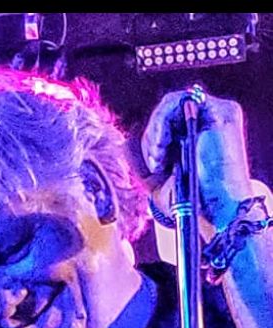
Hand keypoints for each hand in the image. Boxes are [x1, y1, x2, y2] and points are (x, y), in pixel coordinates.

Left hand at [141, 88, 254, 229]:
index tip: (155, 167)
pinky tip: (163, 145)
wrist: (214, 209)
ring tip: (159, 157)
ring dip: (156, 130)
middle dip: (152, 138)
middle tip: (156, 164)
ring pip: (170, 105)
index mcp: (193, 137)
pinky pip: (181, 100)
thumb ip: (143, 162)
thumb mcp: (157, 182)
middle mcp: (204, 123)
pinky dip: (163, 120)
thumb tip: (124, 143)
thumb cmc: (190, 201)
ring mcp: (213, 115)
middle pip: (166, 113)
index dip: (152, 141)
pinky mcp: (220, 111)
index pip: (165, 123)